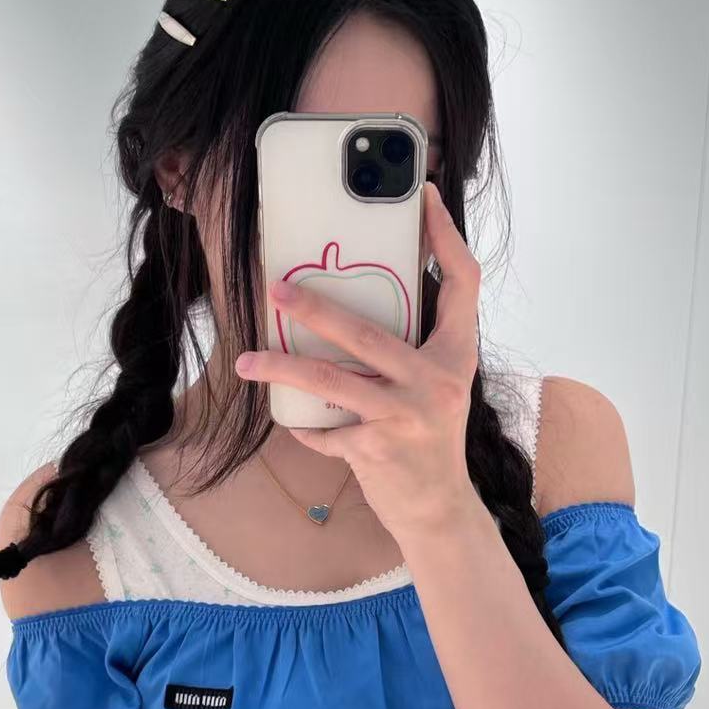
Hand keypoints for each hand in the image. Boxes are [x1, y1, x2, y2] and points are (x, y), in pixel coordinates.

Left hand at [236, 181, 482, 538]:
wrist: (438, 511)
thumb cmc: (430, 438)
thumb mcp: (439, 385)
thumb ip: (416, 344)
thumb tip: (363, 297)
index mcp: (458, 356)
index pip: (463, 284)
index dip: (445, 237)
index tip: (420, 197)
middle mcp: (437, 383)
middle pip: (368, 333)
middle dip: (315, 309)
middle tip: (275, 289)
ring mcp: (406, 418)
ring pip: (330, 382)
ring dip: (281, 369)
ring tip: (246, 361)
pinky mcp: (376, 451)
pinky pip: (323, 429)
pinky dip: (302, 424)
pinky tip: (288, 419)